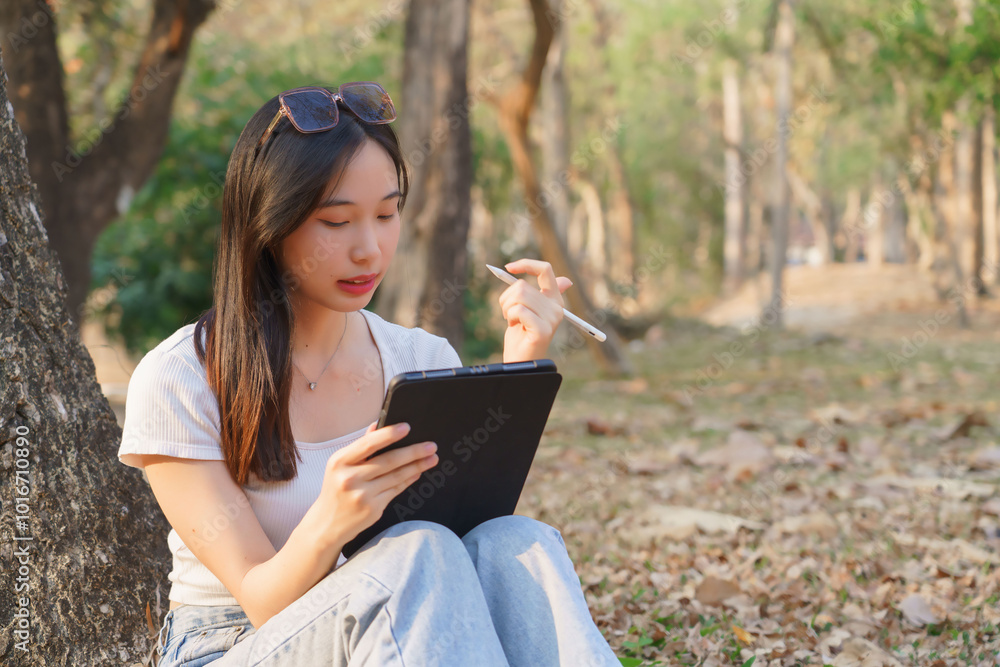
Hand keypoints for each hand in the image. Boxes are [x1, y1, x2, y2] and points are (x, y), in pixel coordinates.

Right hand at [313, 421, 437, 546]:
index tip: (407, 427)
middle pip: (388, 461)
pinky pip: (395, 490)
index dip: (389, 435)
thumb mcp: (341, 465)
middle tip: (431, 446)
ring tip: (432, 458)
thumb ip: (361, 447)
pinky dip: (408, 480)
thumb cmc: (337, 488)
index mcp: (340, 462)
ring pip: (396, 476)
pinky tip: (418, 472)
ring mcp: (362, 495)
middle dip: (414, 452)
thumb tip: (377, 425)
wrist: (327, 523)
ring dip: (417, 466)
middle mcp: (349, 478)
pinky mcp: (372, 509)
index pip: (368, 444)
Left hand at [498, 258, 572, 362]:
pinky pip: (518, 310)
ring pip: (519, 296)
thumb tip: (567, 281)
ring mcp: (551, 319)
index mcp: (555, 299)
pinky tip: (514, 326)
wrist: (520, 360)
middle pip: (522, 285)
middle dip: (507, 298)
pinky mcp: (543, 330)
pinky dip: (510, 316)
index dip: (526, 264)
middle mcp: (556, 307)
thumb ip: (543, 294)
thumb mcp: (531, 310)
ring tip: (513, 321)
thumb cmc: (522, 335)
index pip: (545, 270)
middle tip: (509, 314)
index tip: (507, 268)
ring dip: (507, 308)